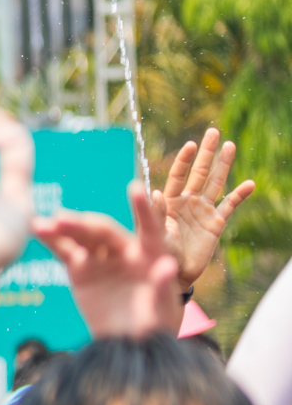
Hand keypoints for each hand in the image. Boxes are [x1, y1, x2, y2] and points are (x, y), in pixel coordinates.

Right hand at [33, 182, 181, 337]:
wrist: (129, 343)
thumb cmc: (155, 325)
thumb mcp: (164, 309)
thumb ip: (163, 286)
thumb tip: (167, 266)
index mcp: (152, 254)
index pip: (149, 228)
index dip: (143, 210)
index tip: (136, 188)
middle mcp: (126, 250)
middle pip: (105, 232)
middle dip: (85, 224)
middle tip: (63, 219)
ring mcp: (101, 258)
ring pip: (81, 237)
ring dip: (63, 228)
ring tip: (42, 224)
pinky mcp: (81, 269)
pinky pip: (65, 250)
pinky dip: (51, 240)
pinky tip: (35, 228)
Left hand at [156, 127, 253, 291]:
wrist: (172, 272)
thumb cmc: (156, 254)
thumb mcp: (153, 233)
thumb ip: (154, 213)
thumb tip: (154, 192)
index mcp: (169, 201)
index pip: (178, 175)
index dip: (184, 160)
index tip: (190, 145)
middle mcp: (187, 201)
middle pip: (199, 172)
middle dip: (206, 153)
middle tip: (212, 131)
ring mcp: (202, 210)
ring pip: (216, 183)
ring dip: (224, 165)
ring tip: (230, 145)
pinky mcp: (216, 223)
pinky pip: (230, 205)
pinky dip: (240, 195)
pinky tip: (250, 183)